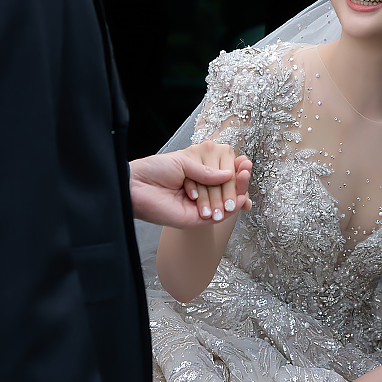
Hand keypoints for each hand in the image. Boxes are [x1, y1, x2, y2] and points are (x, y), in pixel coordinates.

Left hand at [129, 144, 251, 228]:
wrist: (135, 186)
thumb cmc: (153, 170)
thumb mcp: (183, 161)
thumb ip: (206, 170)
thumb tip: (229, 173)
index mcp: (195, 176)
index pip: (220, 175)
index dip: (233, 170)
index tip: (245, 163)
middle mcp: (198, 192)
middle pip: (225, 189)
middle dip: (237, 180)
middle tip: (246, 170)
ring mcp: (198, 206)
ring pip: (224, 201)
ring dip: (235, 190)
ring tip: (243, 177)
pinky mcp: (195, 219)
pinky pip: (217, 216)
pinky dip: (231, 207)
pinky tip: (240, 198)